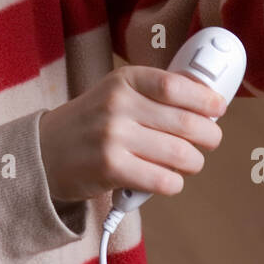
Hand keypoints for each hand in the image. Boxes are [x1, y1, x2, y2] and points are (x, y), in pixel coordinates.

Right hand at [38, 64, 224, 206]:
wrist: (45, 152)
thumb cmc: (92, 123)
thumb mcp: (117, 94)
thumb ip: (155, 94)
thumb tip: (208, 99)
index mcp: (124, 81)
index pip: (175, 85)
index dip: (205, 98)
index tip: (218, 107)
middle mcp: (118, 105)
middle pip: (187, 123)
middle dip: (210, 136)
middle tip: (210, 141)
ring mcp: (113, 137)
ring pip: (181, 155)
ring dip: (193, 163)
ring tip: (187, 162)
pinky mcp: (111, 169)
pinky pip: (164, 180)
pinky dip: (173, 183)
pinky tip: (166, 179)